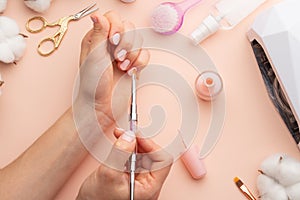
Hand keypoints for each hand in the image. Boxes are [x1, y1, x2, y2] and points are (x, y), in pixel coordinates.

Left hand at [75, 11, 149, 131]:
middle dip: (125, 42)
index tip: (112, 41)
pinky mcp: (134, 65)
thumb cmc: (92, 84)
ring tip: (122, 66)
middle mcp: (111, 44)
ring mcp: (124, 54)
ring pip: (138, 40)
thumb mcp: (93, 56)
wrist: (102, 106)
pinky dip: (139, 63)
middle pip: (128, 27)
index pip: (113, 17)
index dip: (116, 26)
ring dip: (132, 54)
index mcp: (98, 38)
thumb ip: (98, 34)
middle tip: (117, 56)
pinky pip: (145, 55)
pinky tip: (130, 71)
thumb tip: (97, 15)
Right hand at [76, 128, 172, 199]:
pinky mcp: (132, 175)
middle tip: (126, 133)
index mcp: (149, 188)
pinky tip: (119, 144)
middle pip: (153, 156)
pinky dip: (127, 148)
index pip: (162, 161)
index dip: (151, 146)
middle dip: (139, 142)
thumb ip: (120, 153)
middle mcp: (147, 184)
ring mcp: (140, 179)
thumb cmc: (97, 199)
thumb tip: (130, 136)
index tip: (137, 136)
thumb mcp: (108, 174)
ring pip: (143, 154)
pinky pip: (135, 157)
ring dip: (132, 143)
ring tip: (120, 136)